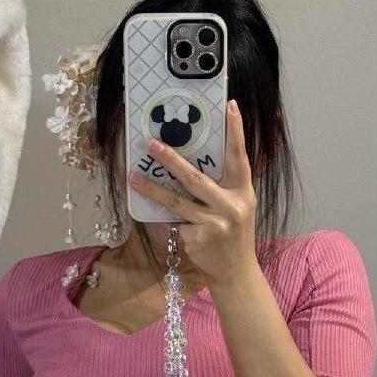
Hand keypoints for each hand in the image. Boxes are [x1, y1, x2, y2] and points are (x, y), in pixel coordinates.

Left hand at [128, 99, 258, 285]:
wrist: (236, 271)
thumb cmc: (234, 233)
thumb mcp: (239, 206)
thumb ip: (224, 185)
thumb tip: (192, 160)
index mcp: (243, 192)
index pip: (239, 156)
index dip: (236, 131)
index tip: (230, 106)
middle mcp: (230, 206)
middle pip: (195, 178)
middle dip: (171, 160)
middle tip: (151, 144)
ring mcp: (212, 224)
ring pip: (176, 202)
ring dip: (151, 189)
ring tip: (133, 177)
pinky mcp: (196, 239)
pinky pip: (174, 222)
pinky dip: (163, 217)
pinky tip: (152, 213)